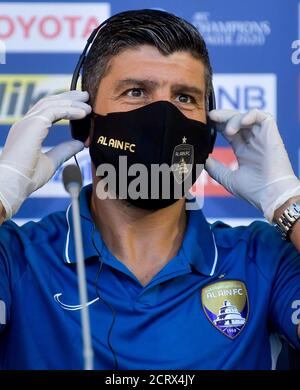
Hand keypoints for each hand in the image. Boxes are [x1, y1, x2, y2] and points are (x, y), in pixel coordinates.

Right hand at [0, 91, 90, 219]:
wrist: (13, 184)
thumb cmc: (27, 177)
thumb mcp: (51, 162)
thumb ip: (64, 150)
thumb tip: (80, 144)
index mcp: (28, 131)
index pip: (47, 111)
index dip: (64, 106)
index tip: (80, 107)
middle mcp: (26, 123)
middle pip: (49, 102)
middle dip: (68, 97)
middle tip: (85, 96)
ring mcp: (28, 123)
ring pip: (52, 103)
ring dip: (72, 102)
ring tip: (88, 103)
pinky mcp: (33, 125)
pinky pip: (55, 111)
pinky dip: (70, 110)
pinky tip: (83, 112)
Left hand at [205, 109, 299, 221]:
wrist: (271, 195)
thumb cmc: (254, 190)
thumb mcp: (228, 178)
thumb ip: (216, 168)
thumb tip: (204, 160)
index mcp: (244, 151)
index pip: (230, 132)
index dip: (219, 125)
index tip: (206, 122)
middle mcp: (253, 142)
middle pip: (237, 121)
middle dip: (223, 116)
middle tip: (211, 116)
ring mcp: (262, 138)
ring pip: (248, 117)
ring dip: (235, 118)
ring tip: (227, 130)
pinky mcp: (272, 134)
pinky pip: (264, 117)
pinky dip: (251, 115)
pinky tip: (241, 123)